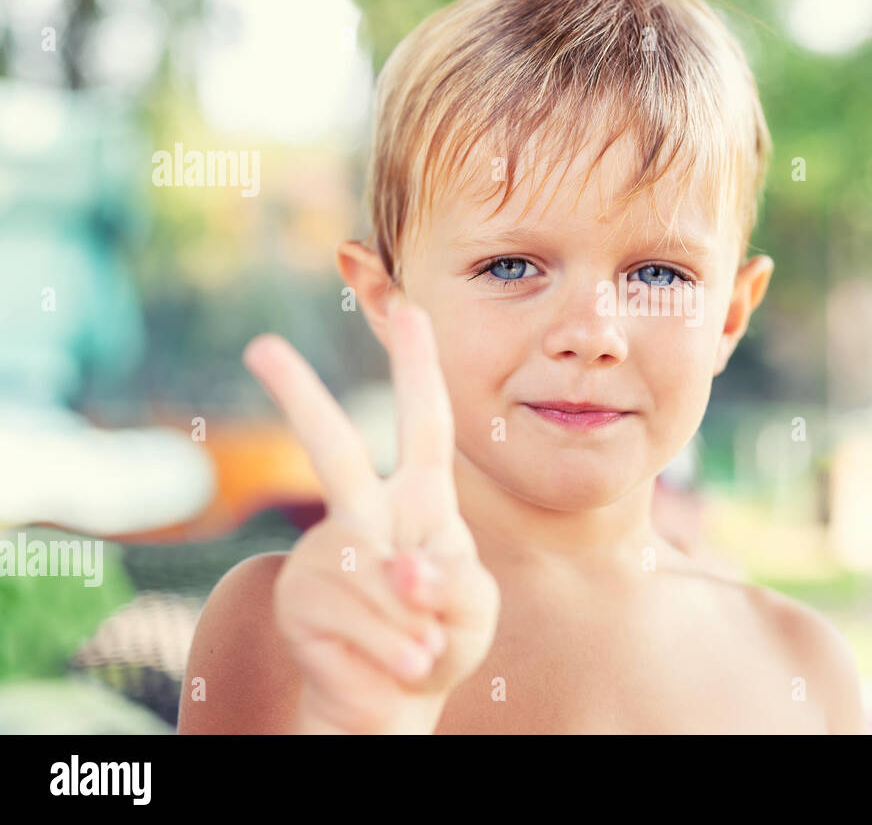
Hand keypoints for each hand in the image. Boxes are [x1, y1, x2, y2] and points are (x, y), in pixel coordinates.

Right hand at [243, 299, 498, 733]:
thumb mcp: (472, 610)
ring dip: (410, 632)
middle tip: (260, 347)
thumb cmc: (441, 641)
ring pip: (372, 578)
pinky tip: (393, 668)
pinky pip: (354, 625)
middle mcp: (365, 514)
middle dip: (299, 398)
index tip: (408, 307)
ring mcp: (325, 554)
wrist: (392, 703)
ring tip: (422, 655)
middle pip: (332, 450)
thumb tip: (400, 571)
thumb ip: (453, 583)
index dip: (418, 368)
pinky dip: (389, 656)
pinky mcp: (297, 601)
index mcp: (420, 502)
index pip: (424, 424)